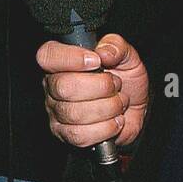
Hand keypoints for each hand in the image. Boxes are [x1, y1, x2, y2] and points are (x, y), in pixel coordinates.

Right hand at [37, 33, 148, 148]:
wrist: (134, 110)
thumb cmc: (126, 81)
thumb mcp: (127, 56)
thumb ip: (116, 46)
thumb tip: (103, 51)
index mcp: (61, 61)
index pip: (48, 56)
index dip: (70, 58)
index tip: (96, 61)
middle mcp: (53, 84)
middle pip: (64, 87)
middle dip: (100, 87)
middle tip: (115, 85)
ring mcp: (56, 110)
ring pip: (75, 113)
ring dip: (108, 108)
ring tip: (117, 103)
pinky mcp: (65, 133)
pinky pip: (80, 135)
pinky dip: (105, 129)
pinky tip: (113, 121)